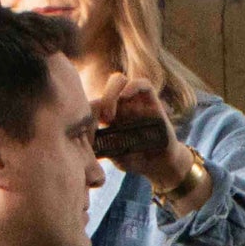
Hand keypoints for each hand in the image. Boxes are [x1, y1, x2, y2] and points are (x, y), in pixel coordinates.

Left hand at [86, 72, 204, 196]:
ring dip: (111, 93)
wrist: (158, 165)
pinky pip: (143, 84)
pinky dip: (133, 86)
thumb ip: (104, 146)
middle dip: (98, 101)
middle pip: (101, 88)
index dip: (86, 111)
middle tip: (103, 120)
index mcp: (107, 114)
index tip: (87, 130)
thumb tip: (89, 142)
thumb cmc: (133, 159)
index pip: (92, 100)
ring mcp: (135, 102)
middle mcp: (120, 104)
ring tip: (110, 115)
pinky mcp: (152, 102)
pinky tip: (125, 96)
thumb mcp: (114, 154)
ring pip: (119, 80)